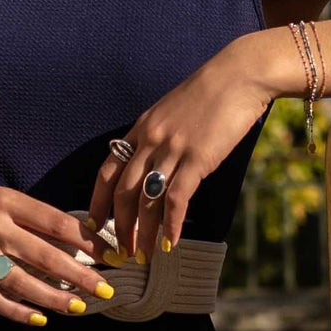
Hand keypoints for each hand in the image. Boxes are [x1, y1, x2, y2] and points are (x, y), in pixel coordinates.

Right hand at [0, 181, 119, 324]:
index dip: (86, 241)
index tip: (109, 255)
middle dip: (79, 275)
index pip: (55, 222)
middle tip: (105, 290)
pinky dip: (16, 311)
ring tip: (78, 307)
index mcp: (7, 200)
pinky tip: (38, 319)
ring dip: (52, 298)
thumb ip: (33, 214)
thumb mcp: (1, 196)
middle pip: (43, 255)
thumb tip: (76, 235)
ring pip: (19, 281)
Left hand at [87, 37, 271, 262]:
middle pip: (123, 192)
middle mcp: (149, 141)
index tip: (94, 225)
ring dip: (144, 233)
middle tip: (121, 251)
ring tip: (143, 255)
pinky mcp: (197, 157)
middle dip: (119, 226)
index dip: (98, 201)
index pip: (107, 171)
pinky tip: (171, 242)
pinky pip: (177, 198)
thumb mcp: (169, 111)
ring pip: (147, 200)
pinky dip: (171, 224)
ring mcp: (172, 149)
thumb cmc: (206, 94)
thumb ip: (155, 136)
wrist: (237, 75)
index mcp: (139, 130)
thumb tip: (150, 163)